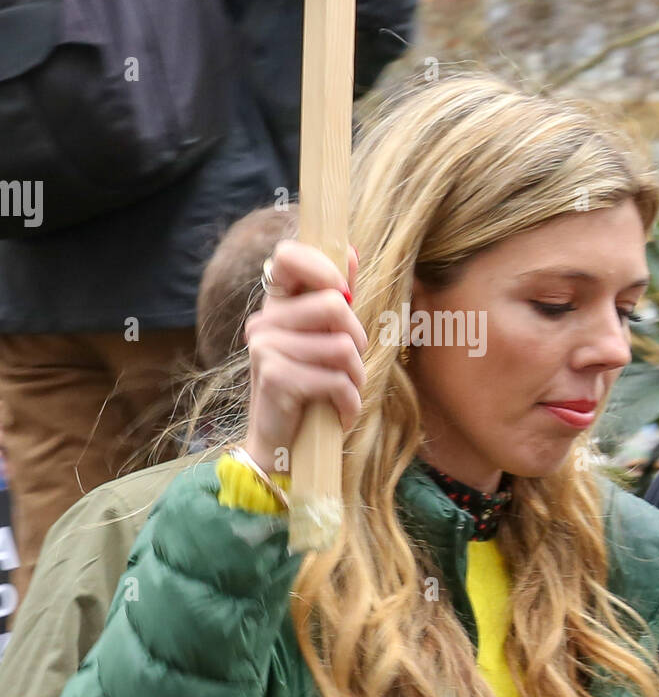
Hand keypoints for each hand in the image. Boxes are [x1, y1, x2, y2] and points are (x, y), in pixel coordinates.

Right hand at [242, 241, 365, 472]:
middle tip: (350, 365)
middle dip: (357, 339)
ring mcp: (264, 347)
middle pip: (335, 305)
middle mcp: (264, 321)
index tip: (344, 294)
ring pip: (342, 346)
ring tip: (343, 393)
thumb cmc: (309, 388)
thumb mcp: (324, 339)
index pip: (287, 255)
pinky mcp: (275, 377)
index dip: (323, 267)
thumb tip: (351, 251)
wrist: (282, 446)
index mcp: (275, 304)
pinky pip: (336, 379)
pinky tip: (338, 413)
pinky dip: (348, 402)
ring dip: (356, 377)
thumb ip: (336, 296)